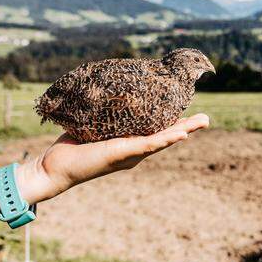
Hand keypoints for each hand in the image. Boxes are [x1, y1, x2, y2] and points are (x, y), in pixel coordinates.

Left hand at [16, 114, 208, 203]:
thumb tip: (106, 93)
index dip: (174, 122)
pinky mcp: (123, 154)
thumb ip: (103, 115)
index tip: (189, 112)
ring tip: (202, 122)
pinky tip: (180, 134)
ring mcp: (131, 154)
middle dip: (187, 127)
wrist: (55, 167)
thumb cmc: (71, 147)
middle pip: (166, 136)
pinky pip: (149, 145)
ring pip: (163, 140)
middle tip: (207, 119)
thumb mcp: (92, 125)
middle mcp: (134, 151)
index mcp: (129, 144)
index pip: (156, 131)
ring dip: (184, 131)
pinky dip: (166, 139)